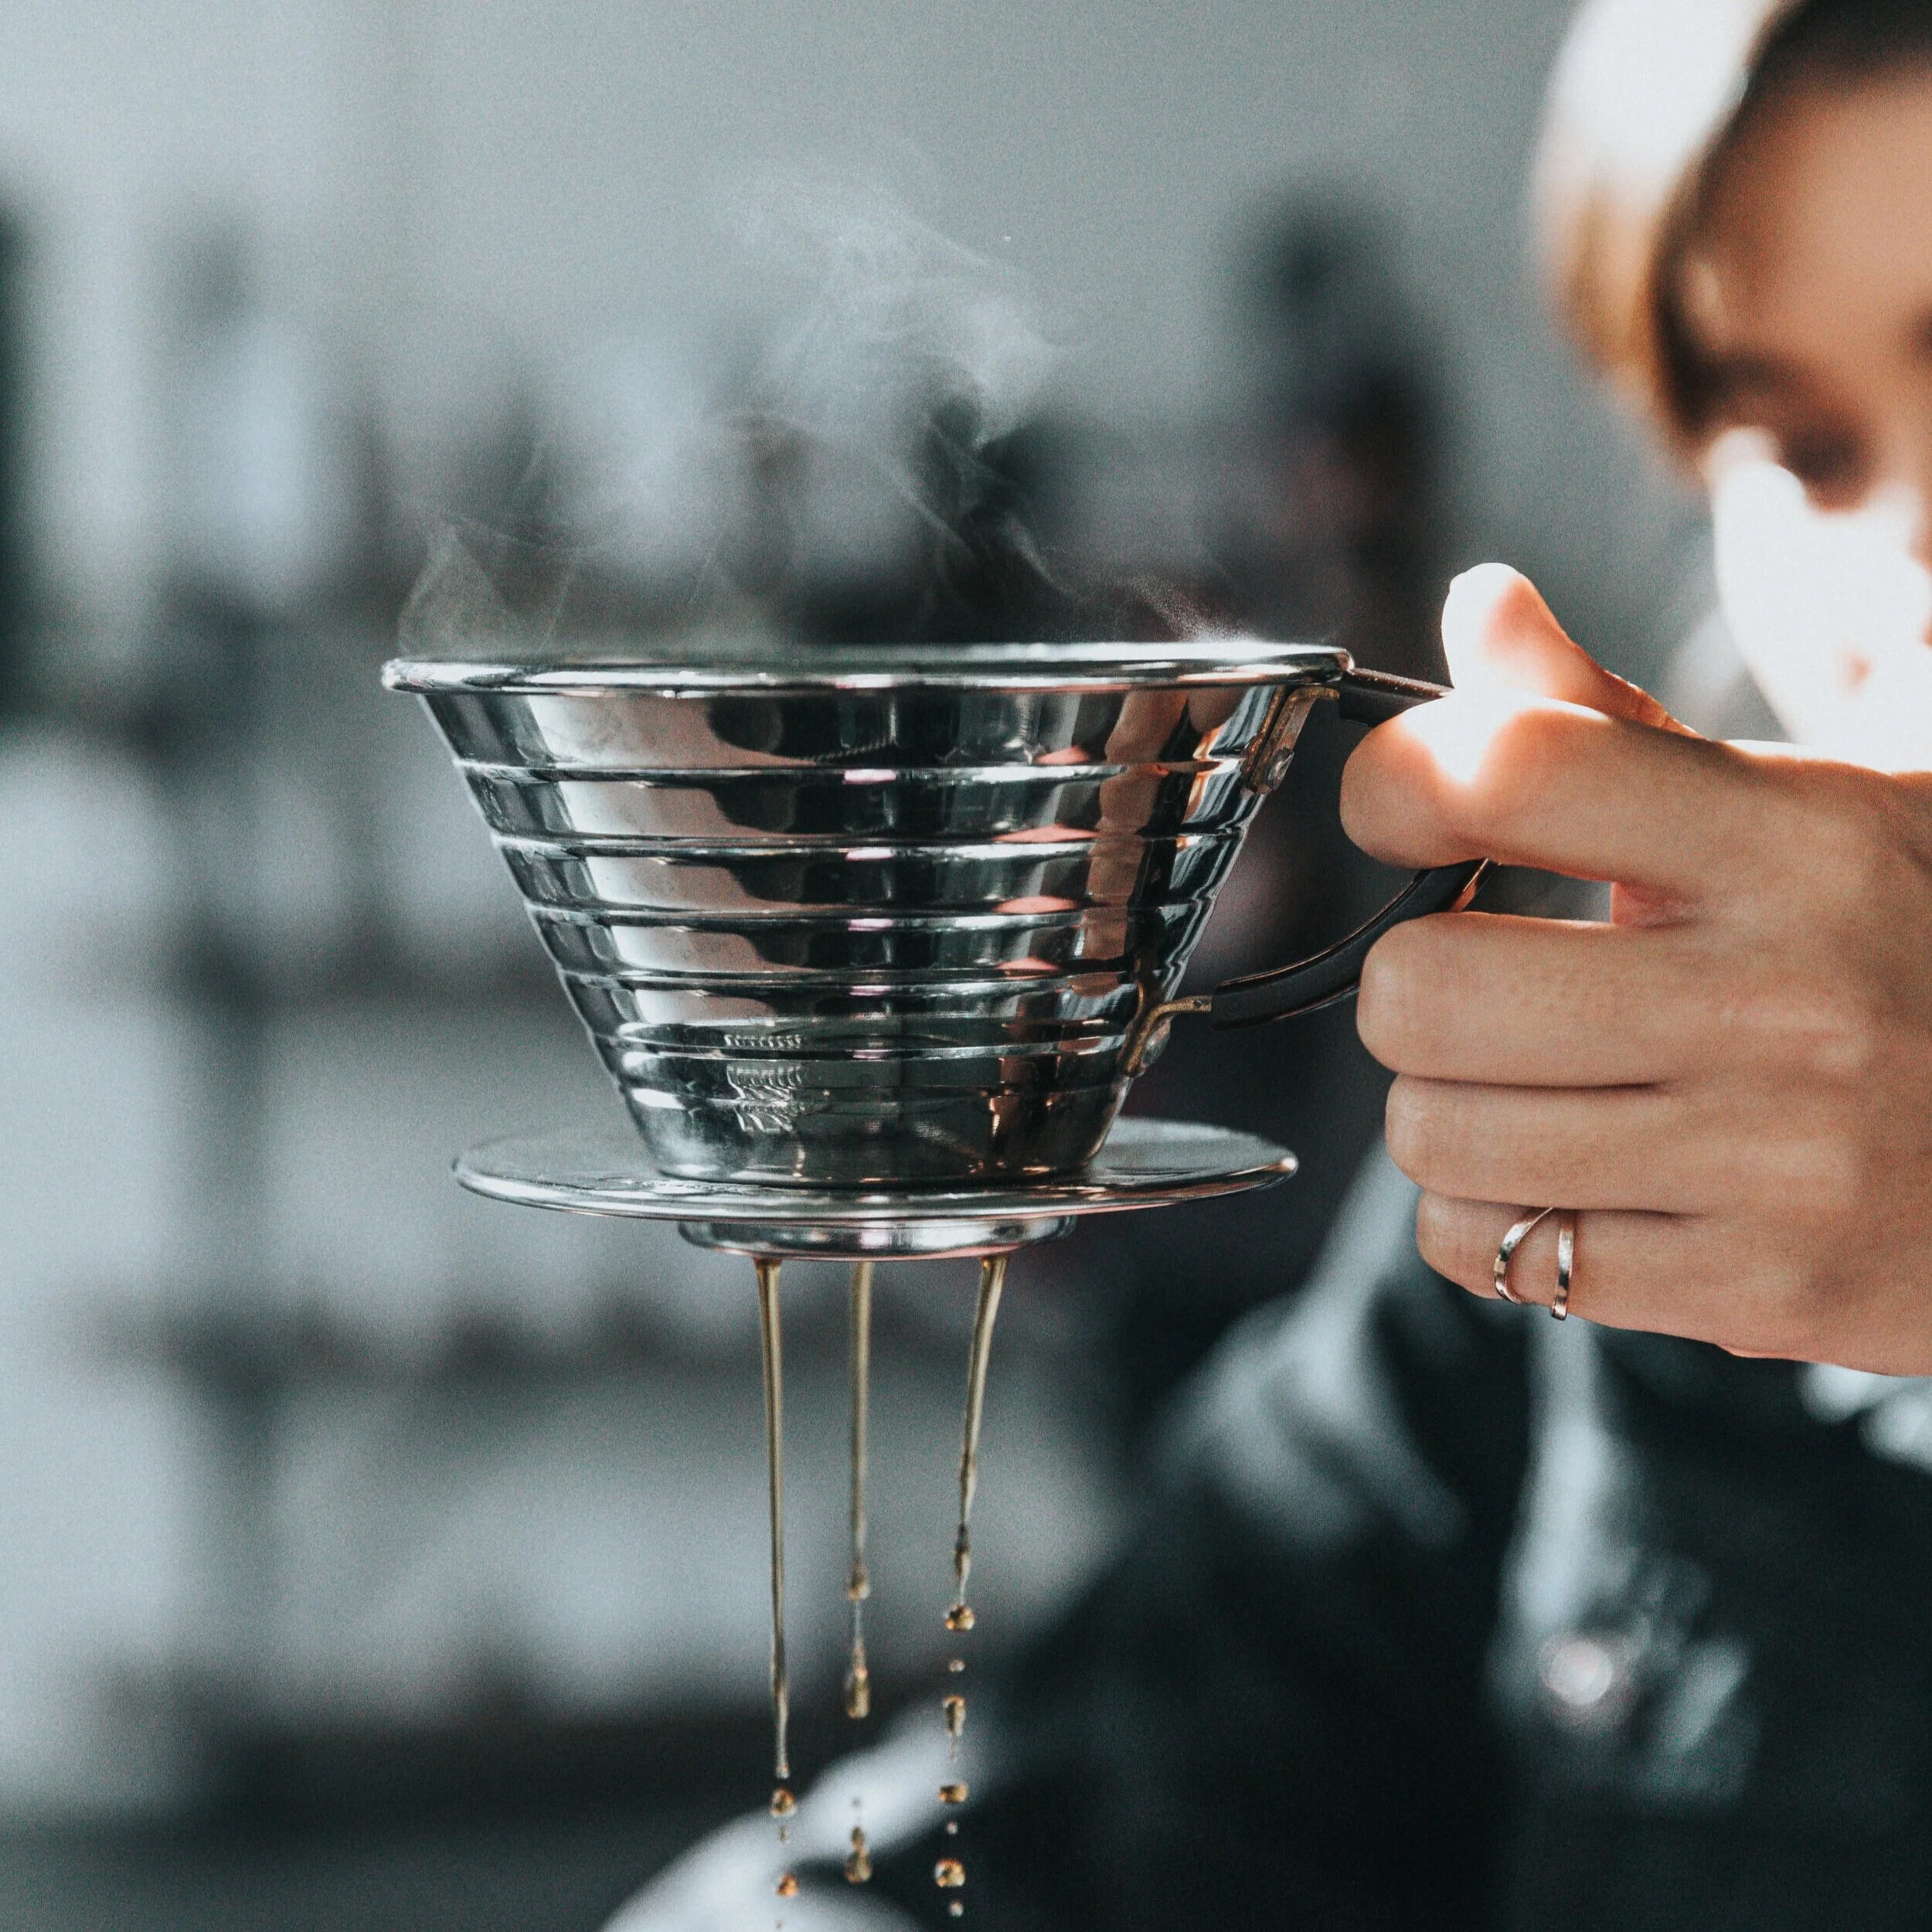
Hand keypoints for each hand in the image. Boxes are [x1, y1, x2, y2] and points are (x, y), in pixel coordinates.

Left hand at [1341, 563, 1931, 1373]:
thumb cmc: (1913, 936)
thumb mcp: (1806, 799)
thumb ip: (1611, 718)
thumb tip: (1478, 604)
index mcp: (1794, 840)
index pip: (1511, 770)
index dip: (1399, 784)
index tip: (1408, 814)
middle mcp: (1781, 1000)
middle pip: (1424, 989)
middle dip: (1414, 980)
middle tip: (1479, 977)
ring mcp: (1770, 1161)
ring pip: (1433, 1133)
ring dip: (1445, 1105)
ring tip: (1529, 1081)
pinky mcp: (1753, 1288)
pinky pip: (1484, 1250)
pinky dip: (1487, 1214)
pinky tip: (1568, 1172)